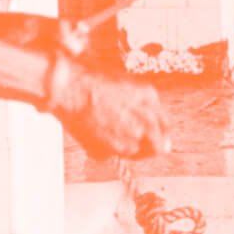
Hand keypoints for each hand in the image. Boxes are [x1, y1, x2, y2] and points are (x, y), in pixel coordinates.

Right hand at [45, 57, 168, 158]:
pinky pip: (110, 155)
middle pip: (157, 147)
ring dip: (121, 147)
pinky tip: (90, 132)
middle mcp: (145, 121)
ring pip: (133, 153)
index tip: (153, 139)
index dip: (159, 133)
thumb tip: (148, 121)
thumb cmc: (90, 79)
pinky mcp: (112, 150)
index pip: (165, 125)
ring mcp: (130, 137)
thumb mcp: (126, 83)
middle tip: (134, 147)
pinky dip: (102, 150)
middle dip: (147, 148)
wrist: (69, 87)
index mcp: (150, 99)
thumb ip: (142, 102)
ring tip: (102, 131)